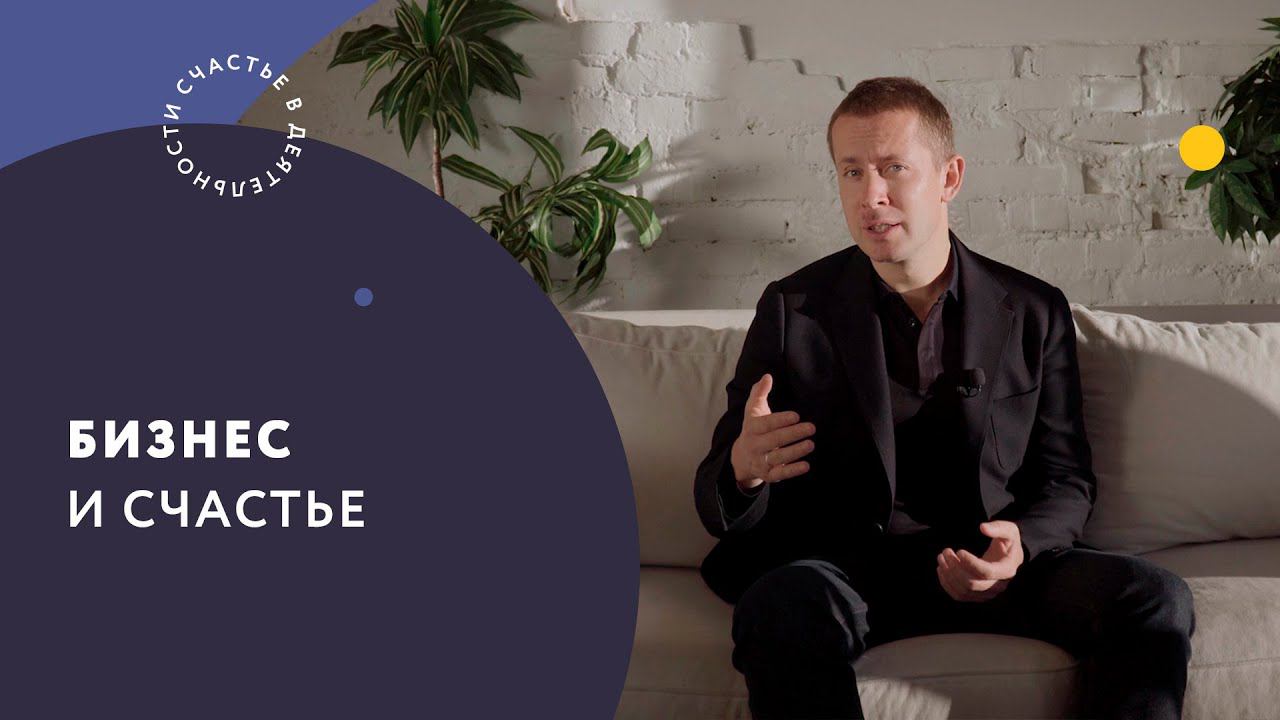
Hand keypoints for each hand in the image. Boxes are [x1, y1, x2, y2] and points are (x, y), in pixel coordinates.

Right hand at [729, 373, 816, 489]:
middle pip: (773, 440)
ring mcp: (760, 461)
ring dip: (795, 452)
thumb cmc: (753, 429)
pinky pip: (779, 474)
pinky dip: (792, 471)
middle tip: (811, 427)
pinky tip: (806, 465)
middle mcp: (755, 445)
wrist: (741, 458)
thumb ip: (759, 392)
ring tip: (810, 444)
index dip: (780, 420)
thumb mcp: (753, 410)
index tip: (796, 416)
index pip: (766, 424)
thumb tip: (767, 376)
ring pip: (777, 458)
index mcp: (752, 428)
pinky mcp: (767, 474)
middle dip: (792, 434)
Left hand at [935, 521, 1024, 602]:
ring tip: (941, 557)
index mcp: (1007, 570)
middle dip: (954, 567)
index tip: (959, 551)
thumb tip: (983, 527)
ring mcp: (987, 593)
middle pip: (972, 584)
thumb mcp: (1009, 530)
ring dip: (948, 575)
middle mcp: (998, 586)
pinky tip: (941, 568)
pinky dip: (946, 583)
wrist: (1008, 557)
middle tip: (945, 551)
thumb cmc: (1008, 542)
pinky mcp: (977, 596)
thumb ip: (998, 527)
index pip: (987, 572)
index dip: (970, 563)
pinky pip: (959, 595)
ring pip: (963, 591)